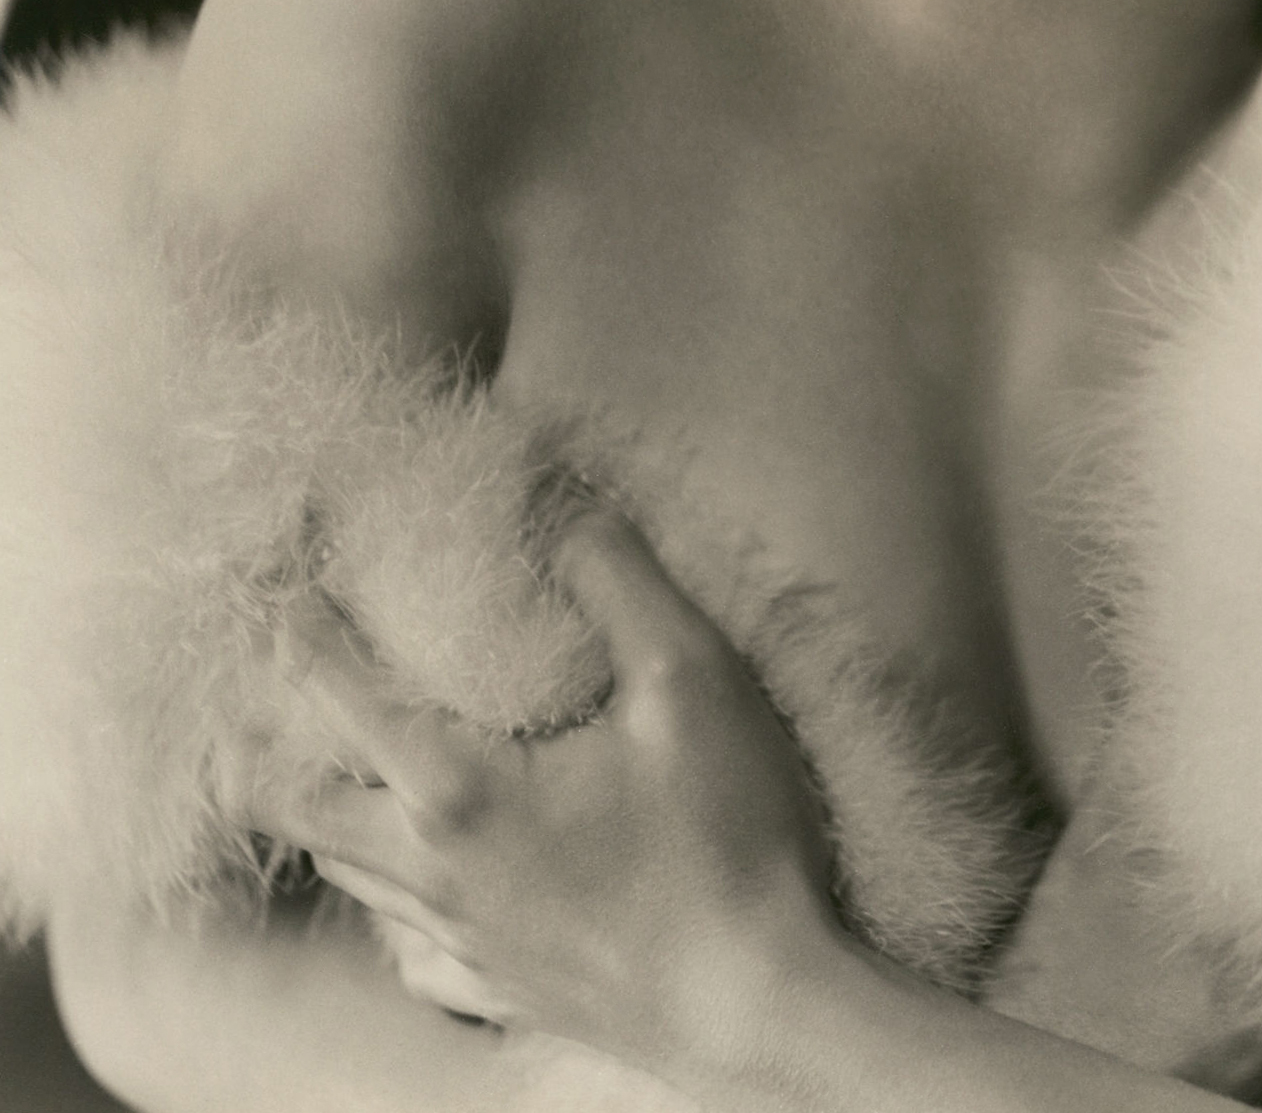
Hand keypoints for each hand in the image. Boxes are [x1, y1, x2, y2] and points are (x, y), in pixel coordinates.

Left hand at [255, 510, 843, 1090]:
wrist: (764, 1008)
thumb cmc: (728, 840)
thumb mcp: (688, 677)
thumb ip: (614, 574)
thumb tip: (557, 493)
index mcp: (457, 790)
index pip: (336, 692)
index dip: (298, 625)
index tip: (281, 579)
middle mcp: (431, 873)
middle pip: (292, 806)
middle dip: (258, 740)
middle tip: (267, 679)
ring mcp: (458, 943)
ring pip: (343, 871)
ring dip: (322, 806)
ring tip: (338, 752)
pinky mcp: (496, 989)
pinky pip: (403, 943)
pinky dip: (387, 894)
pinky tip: (420, 873)